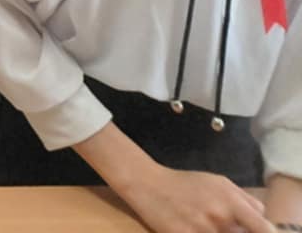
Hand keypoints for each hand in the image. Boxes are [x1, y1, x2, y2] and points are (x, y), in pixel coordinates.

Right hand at [117, 164, 272, 232]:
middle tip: (225, 225)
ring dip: (218, 232)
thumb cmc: (186, 184)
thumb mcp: (218, 182)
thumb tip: (263, 218)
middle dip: (236, 232)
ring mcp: (201, 230)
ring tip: (206, 224)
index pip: (262, 228)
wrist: (147, 184)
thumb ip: (244, 200)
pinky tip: (194, 227)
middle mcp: (219, 217)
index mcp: (230, 201)